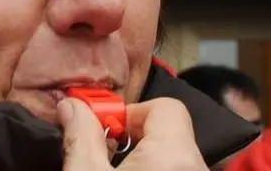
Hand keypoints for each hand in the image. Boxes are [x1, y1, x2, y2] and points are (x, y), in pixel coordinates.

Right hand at [59, 97, 207, 170]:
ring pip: (176, 158)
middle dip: (136, 138)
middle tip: (107, 158)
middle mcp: (198, 169)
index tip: (107, 129)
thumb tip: (73, 108)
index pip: (168, 107)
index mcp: (174, 158)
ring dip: (146, 161)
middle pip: (171, 133)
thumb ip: (81, 139)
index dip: (132, 113)